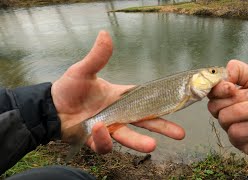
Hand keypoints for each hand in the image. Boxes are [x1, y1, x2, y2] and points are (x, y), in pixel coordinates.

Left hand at [51, 31, 184, 153]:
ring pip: (129, 137)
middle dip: (162, 127)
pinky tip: (99, 129)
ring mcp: (109, 128)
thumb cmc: (69, 89)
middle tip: (180, 133)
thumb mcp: (84, 71)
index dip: (160, 102)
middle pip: (145, 121)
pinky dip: (104, 139)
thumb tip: (105, 34)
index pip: (145, 99)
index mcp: (120, 97)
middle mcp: (119, 114)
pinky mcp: (96, 140)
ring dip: (140, 141)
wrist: (51, 109)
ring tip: (152, 145)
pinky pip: (105, 144)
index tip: (176, 102)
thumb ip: (97, 57)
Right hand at [207, 60, 247, 157]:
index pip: (210, 93)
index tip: (231, 86)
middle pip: (214, 106)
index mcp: (228, 97)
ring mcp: (231, 128)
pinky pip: (236, 131)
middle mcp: (226, 112)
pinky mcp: (239, 142)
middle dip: (239, 98)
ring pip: (225, 118)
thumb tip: (222, 75)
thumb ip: (237, 69)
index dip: (217, 89)